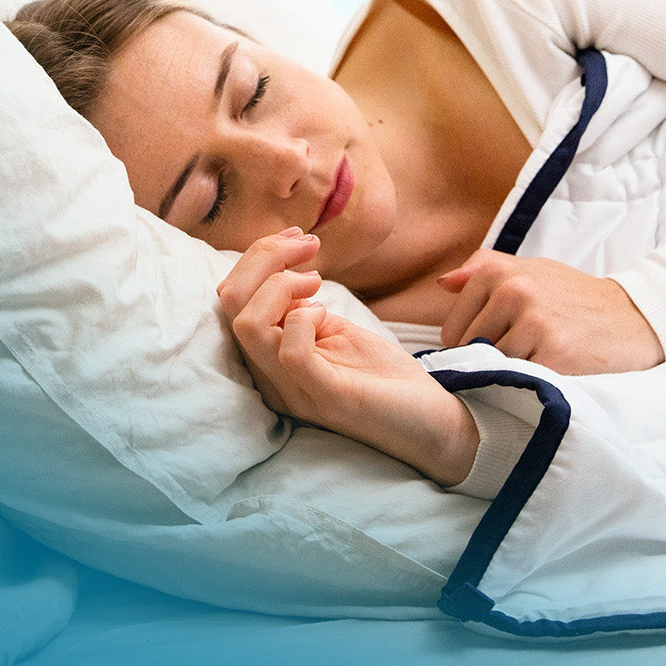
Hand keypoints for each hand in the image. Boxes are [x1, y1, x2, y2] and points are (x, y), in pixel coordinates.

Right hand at [218, 230, 477, 486]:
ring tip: (316, 280)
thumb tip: (284, 273)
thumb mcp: (335, 332)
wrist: (434, 427)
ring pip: (249, 325)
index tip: (297, 238)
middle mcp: (271, 377)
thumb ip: (300, 311)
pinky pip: (291, 353)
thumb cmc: (384, 378)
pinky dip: (304, 318)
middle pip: (231, 305)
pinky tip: (326, 312)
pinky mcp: (328, 398)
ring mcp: (295, 391)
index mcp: (268, 359)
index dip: (258, 256)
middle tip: (306, 245)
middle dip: (264, 257)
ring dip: (281, 284)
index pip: (230, 300)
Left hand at [438, 250, 665, 373]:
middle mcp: (513, 293)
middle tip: (524, 356)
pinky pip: (520, 379)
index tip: (500, 346)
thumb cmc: (574, 297)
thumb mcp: (532, 270)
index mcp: (498, 273)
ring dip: (510, 373)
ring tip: (538, 362)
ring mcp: (534, 323)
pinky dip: (529, 384)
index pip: (452, 331)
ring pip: (493, 367)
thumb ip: (483, 270)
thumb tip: (442, 284)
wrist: (636, 317)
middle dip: (490, 360)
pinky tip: (550, 373)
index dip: (471, 347)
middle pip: (471, 351)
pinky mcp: (555, 354)